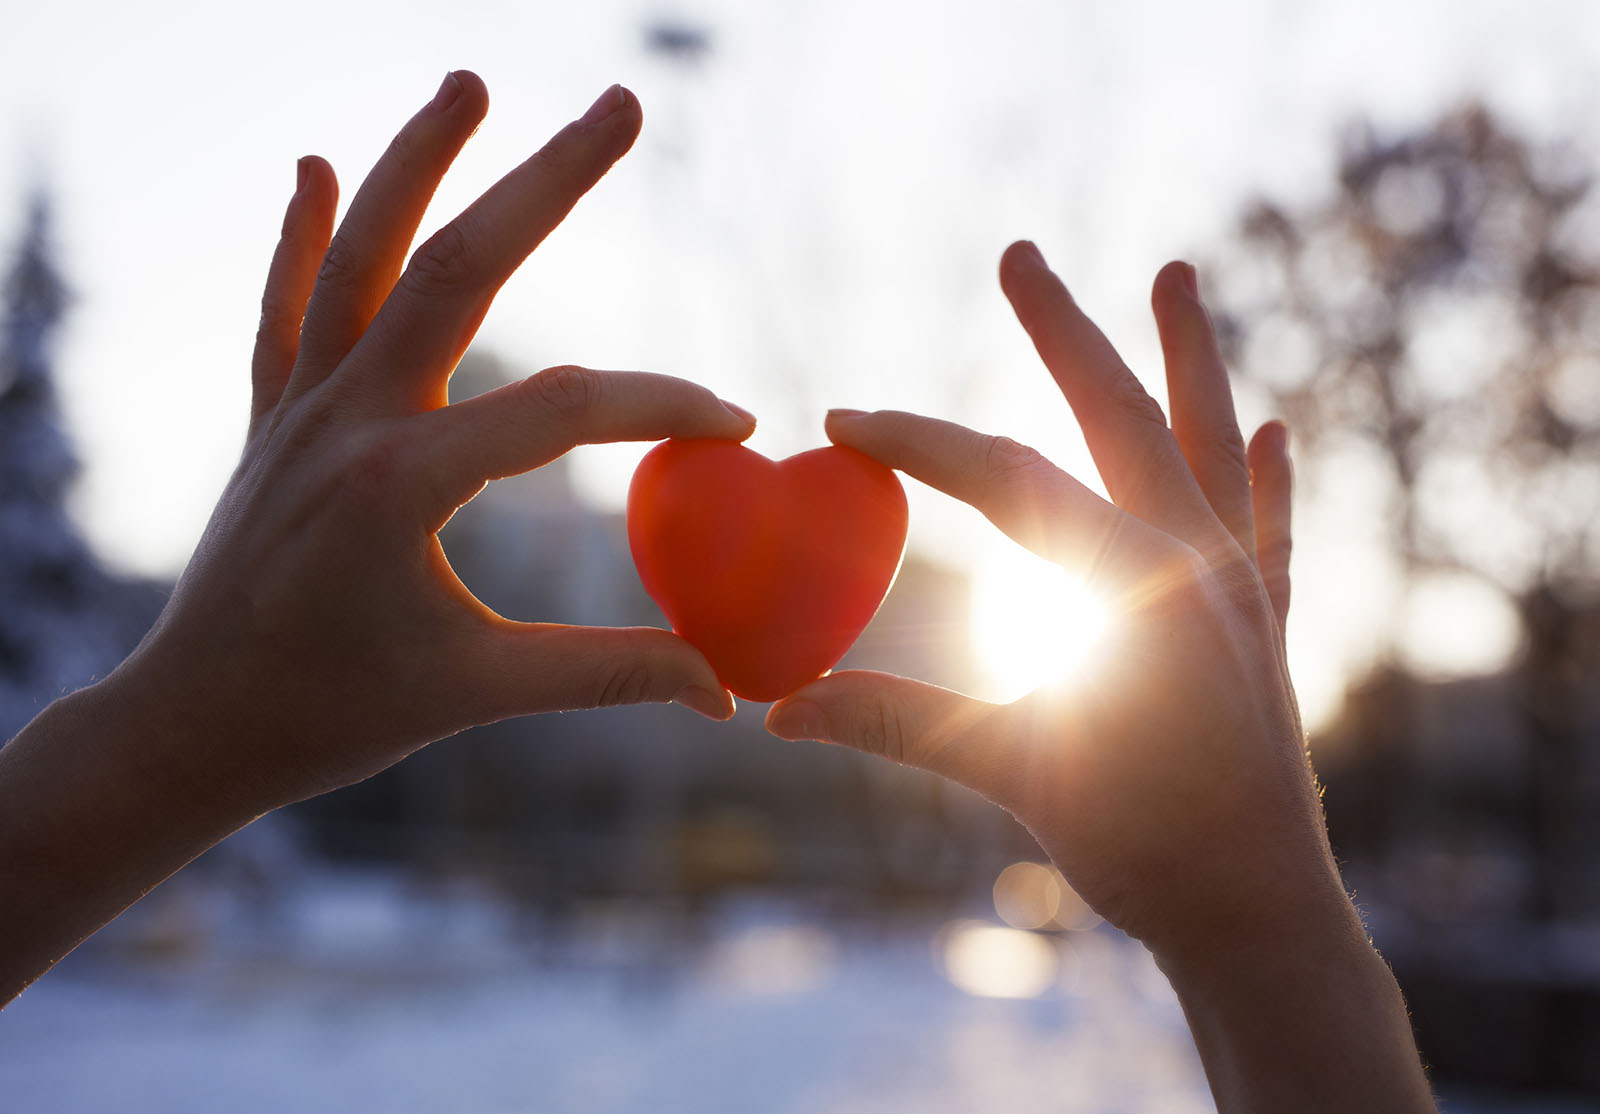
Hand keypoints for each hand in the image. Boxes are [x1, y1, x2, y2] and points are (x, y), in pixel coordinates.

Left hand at [110, 73, 750, 812]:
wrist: (193, 728)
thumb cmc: (335, 717)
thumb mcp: (478, 692)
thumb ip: (607, 675)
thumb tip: (723, 691)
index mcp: (404, 484)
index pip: (560, 410)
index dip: (659, 405)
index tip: (734, 422)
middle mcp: (347, 420)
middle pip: (457, 268)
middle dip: (547, 181)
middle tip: (622, 104)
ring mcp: (301, 409)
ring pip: (361, 255)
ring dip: (415, 160)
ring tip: (470, 81)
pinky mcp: (275, 419)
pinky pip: (287, 307)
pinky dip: (299, 234)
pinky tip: (313, 165)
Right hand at [767, 244, 1435, 1110]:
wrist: (1261, 916)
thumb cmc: (1143, 848)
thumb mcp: (1014, 772)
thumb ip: (898, 723)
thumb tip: (778, 711)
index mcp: (1133, 582)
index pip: (1007, 480)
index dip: (917, 443)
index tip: (843, 421)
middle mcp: (1197, 560)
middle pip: (1118, 415)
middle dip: (1063, 331)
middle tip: (1019, 254)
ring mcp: (1241, 586)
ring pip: (1207, 442)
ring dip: (1188, 356)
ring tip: (1178, 273)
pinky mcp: (1264, 624)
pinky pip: (1268, 527)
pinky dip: (1266, 476)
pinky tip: (1274, 428)